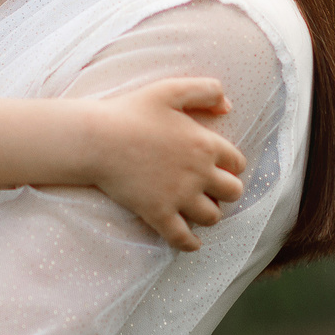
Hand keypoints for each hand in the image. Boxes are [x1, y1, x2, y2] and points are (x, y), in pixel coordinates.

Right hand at [83, 78, 243, 251]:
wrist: (96, 139)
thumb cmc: (130, 111)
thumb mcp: (171, 90)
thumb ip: (206, 91)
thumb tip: (228, 108)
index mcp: (205, 144)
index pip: (237, 163)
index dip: (231, 165)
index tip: (221, 167)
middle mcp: (199, 173)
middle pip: (233, 192)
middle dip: (226, 192)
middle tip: (212, 190)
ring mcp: (179, 197)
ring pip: (212, 217)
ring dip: (209, 214)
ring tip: (199, 210)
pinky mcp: (158, 214)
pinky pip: (183, 238)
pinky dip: (191, 243)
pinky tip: (192, 242)